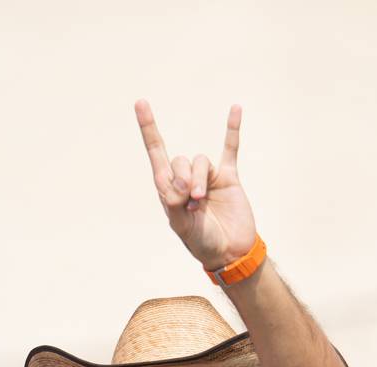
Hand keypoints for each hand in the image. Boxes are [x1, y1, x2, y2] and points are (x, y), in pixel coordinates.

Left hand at [135, 99, 256, 268]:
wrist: (231, 252)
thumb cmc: (202, 242)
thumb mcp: (180, 226)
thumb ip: (175, 201)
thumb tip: (181, 181)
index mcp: (168, 189)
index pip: (156, 153)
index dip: (148, 129)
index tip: (141, 103)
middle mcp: (186, 179)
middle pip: (180, 160)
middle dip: (184, 178)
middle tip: (191, 201)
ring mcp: (208, 177)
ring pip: (200, 161)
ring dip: (200, 179)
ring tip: (202, 200)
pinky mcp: (228, 178)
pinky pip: (230, 149)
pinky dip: (232, 129)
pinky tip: (235, 108)